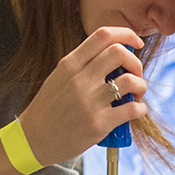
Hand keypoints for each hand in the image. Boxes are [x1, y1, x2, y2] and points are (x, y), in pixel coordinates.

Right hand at [15, 26, 150, 165]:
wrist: (32, 140)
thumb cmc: (49, 109)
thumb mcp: (59, 78)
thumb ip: (82, 65)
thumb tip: (115, 55)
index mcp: (69, 64)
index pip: (103, 35)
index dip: (126, 34)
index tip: (136, 43)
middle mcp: (79, 79)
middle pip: (119, 53)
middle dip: (135, 62)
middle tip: (135, 74)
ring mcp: (89, 102)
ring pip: (130, 81)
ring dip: (141, 86)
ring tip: (136, 94)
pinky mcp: (98, 124)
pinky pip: (131, 109)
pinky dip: (140, 108)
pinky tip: (136, 110)